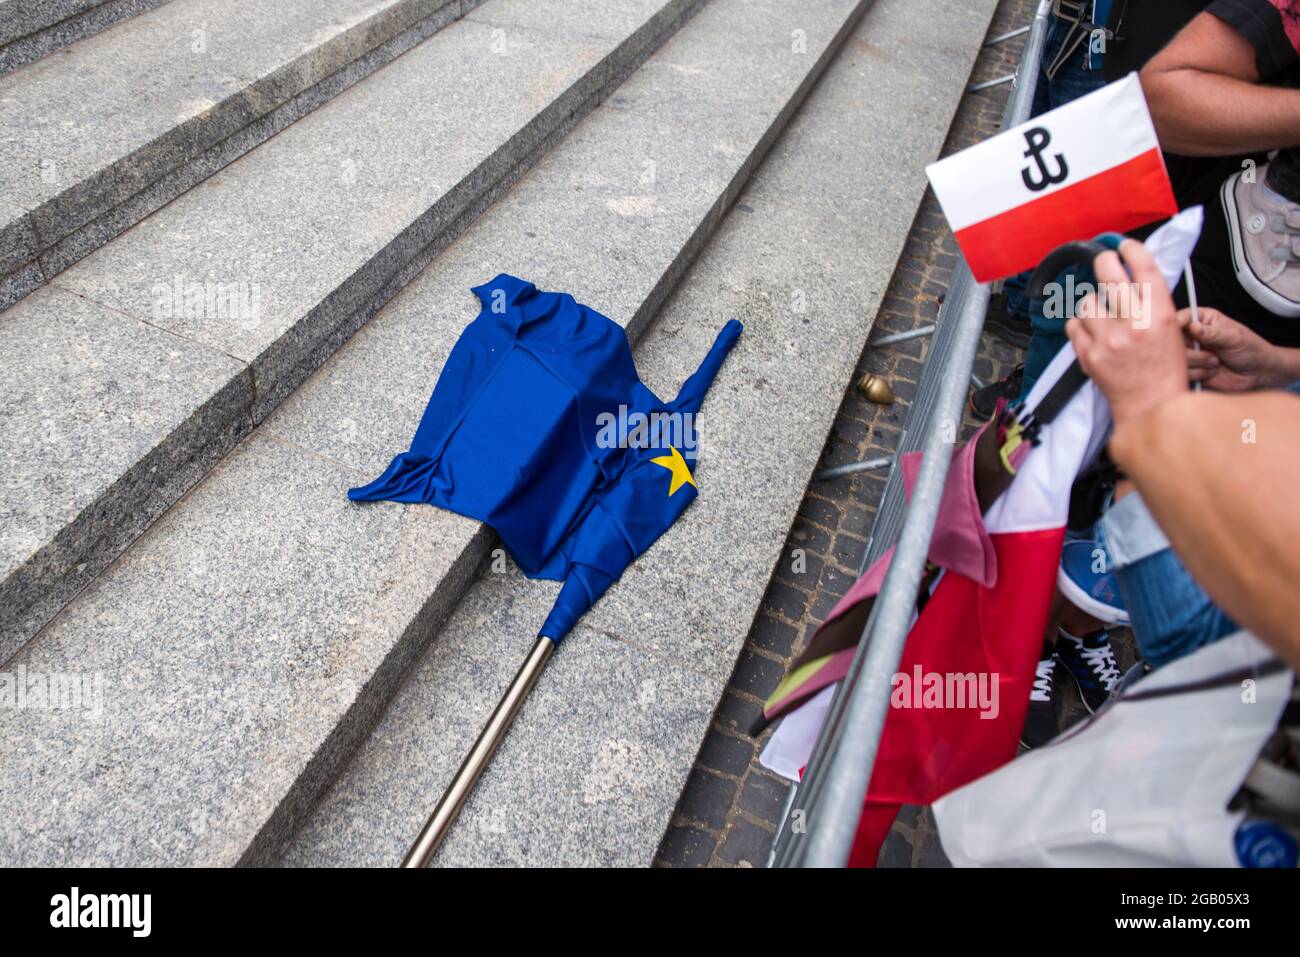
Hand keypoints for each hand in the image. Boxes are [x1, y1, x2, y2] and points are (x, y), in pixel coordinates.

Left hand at [1065, 239, 1188, 426]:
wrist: (1152, 407)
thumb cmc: (1165, 370)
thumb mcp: (1171, 330)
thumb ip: (1153, 303)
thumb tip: (1134, 275)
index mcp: (1159, 314)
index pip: (1144, 267)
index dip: (1131, 249)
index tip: (1124, 246)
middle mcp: (1133, 323)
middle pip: (1108, 273)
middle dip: (1104, 261)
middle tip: (1104, 261)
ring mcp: (1108, 340)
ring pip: (1087, 301)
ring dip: (1093, 304)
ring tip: (1102, 314)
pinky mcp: (1089, 355)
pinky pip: (1073, 326)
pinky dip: (1080, 325)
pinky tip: (1091, 331)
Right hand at [1179, 305, 1284, 391]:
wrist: (1257, 373)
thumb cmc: (1250, 349)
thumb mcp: (1234, 337)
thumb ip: (1213, 332)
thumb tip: (1193, 326)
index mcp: (1202, 320)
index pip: (1180, 318)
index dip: (1175, 324)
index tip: (1180, 328)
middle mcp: (1191, 336)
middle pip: (1173, 342)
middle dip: (1193, 352)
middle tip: (1213, 355)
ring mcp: (1189, 354)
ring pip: (1178, 360)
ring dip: (1199, 364)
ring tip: (1216, 363)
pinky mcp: (1189, 371)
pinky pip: (1183, 374)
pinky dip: (1199, 375)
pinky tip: (1212, 372)